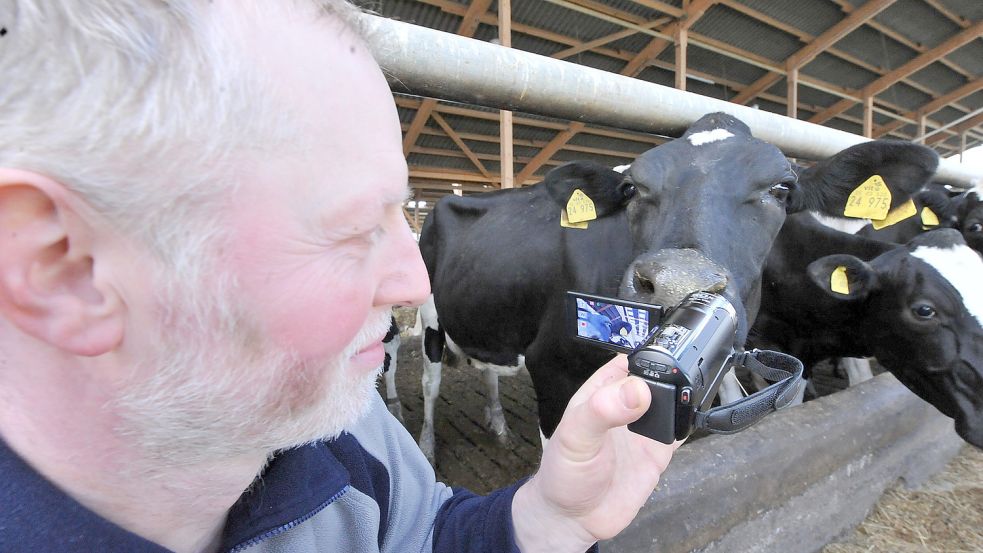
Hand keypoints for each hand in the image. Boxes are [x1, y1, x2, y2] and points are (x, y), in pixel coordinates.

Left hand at [511, 355, 680, 551]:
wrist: (574, 519)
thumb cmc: (563, 473)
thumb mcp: (576, 436)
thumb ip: (603, 411)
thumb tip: (636, 390)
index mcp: (601, 393)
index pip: (628, 363)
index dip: (647, 356)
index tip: (667, 355)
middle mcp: (624, 407)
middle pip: (656, 380)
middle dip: (673, 375)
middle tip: (689, 376)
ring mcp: (643, 430)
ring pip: (671, 403)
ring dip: (684, 397)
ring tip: (696, 394)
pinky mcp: (658, 453)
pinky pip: (679, 431)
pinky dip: (690, 422)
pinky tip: (697, 416)